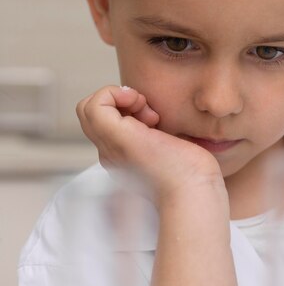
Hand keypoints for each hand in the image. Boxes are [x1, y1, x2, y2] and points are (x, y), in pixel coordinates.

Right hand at [76, 86, 225, 207]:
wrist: (194, 192)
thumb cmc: (195, 174)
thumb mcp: (173, 149)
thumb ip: (160, 137)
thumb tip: (158, 118)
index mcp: (123, 157)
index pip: (104, 123)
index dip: (124, 108)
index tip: (153, 118)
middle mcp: (111, 153)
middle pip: (91, 114)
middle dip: (120, 101)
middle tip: (150, 114)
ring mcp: (111, 147)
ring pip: (88, 108)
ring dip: (119, 98)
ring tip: (149, 114)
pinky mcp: (118, 139)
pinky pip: (94, 105)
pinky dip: (114, 93)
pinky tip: (141, 104)